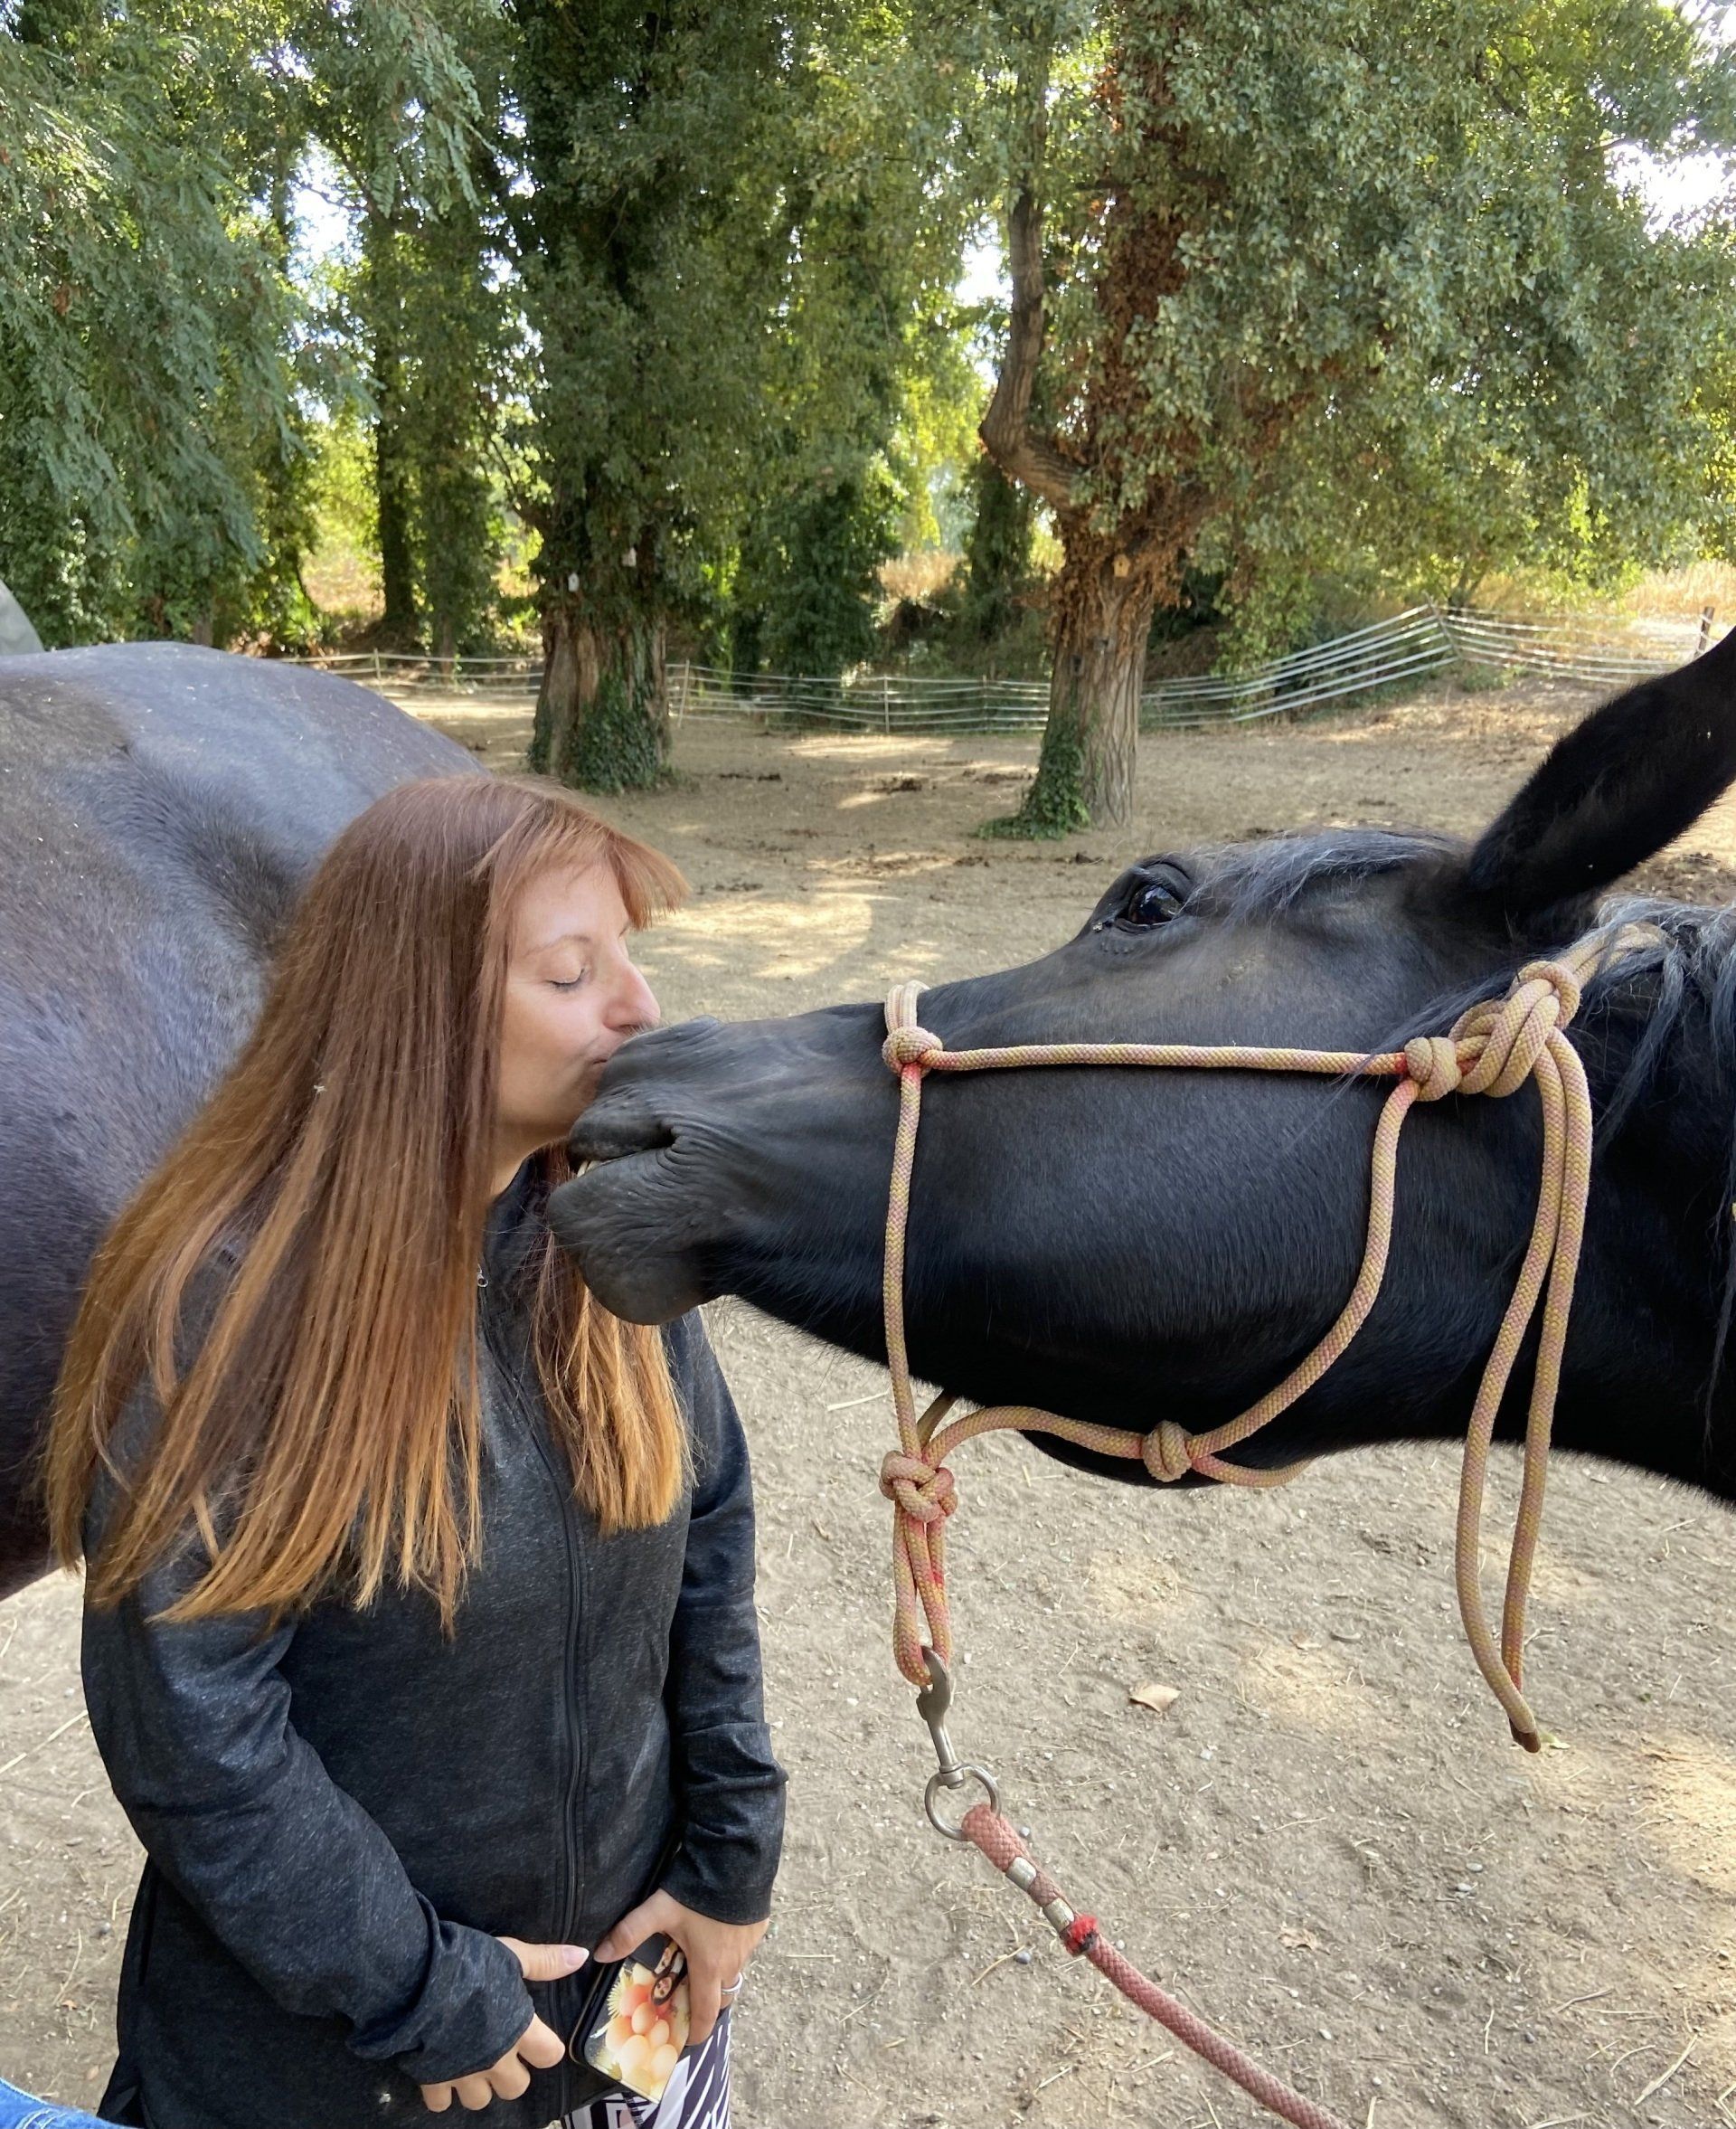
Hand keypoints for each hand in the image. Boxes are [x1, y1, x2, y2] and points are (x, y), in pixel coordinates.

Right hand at [419, 1937, 585, 2112]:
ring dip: (478, 2086)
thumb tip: (581, 1957)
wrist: (418, 1984)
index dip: (547, 2048)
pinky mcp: (433, 2081)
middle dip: (511, 2074)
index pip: (550, 2056)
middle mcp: (496, 2060)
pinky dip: (442, 2092)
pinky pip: (441, 2103)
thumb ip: (545, 1962)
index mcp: (520, 2031)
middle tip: (502, 2051)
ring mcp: (464, 2075)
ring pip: (480, 2101)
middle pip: (516, 2087)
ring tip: (471, 2062)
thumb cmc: (471, 1966)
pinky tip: (440, 2070)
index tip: (538, 2037)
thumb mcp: (512, 1955)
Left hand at [594, 1892, 766, 2047]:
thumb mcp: (660, 1910)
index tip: (686, 2039)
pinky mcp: (758, 1928)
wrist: (738, 1859)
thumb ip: (630, 1932)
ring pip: (734, 1972)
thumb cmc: (698, 1891)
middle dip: (706, 2003)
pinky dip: (731, 1950)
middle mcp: (733, 1963)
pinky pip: (744, 1950)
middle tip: (688, 1996)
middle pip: (722, 1997)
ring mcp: (748, 1946)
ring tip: (701, 1961)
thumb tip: (600, 1954)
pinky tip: (719, 1932)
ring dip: (718, 1973)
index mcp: (709, 1967)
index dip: (696, 2032)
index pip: (706, 2014)